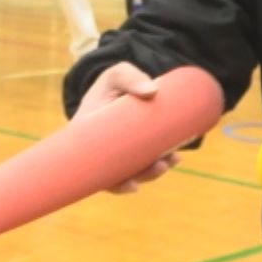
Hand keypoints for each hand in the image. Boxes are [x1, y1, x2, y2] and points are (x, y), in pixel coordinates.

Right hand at [76, 63, 179, 192]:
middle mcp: (101, 150)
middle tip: (162, 165)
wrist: (119, 85)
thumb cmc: (112, 83)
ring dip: (154, 171)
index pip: (96, 170)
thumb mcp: (116, 75)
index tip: (132, 185)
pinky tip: (173, 159)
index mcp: (88, 137)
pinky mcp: (132, 149)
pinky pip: (144, 161)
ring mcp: (118, 151)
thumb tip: (152, 91)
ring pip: (135, 170)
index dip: (114, 184)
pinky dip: (158, 163)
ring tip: (173, 160)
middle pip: (120, 175)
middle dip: (142, 175)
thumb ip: (130, 77)